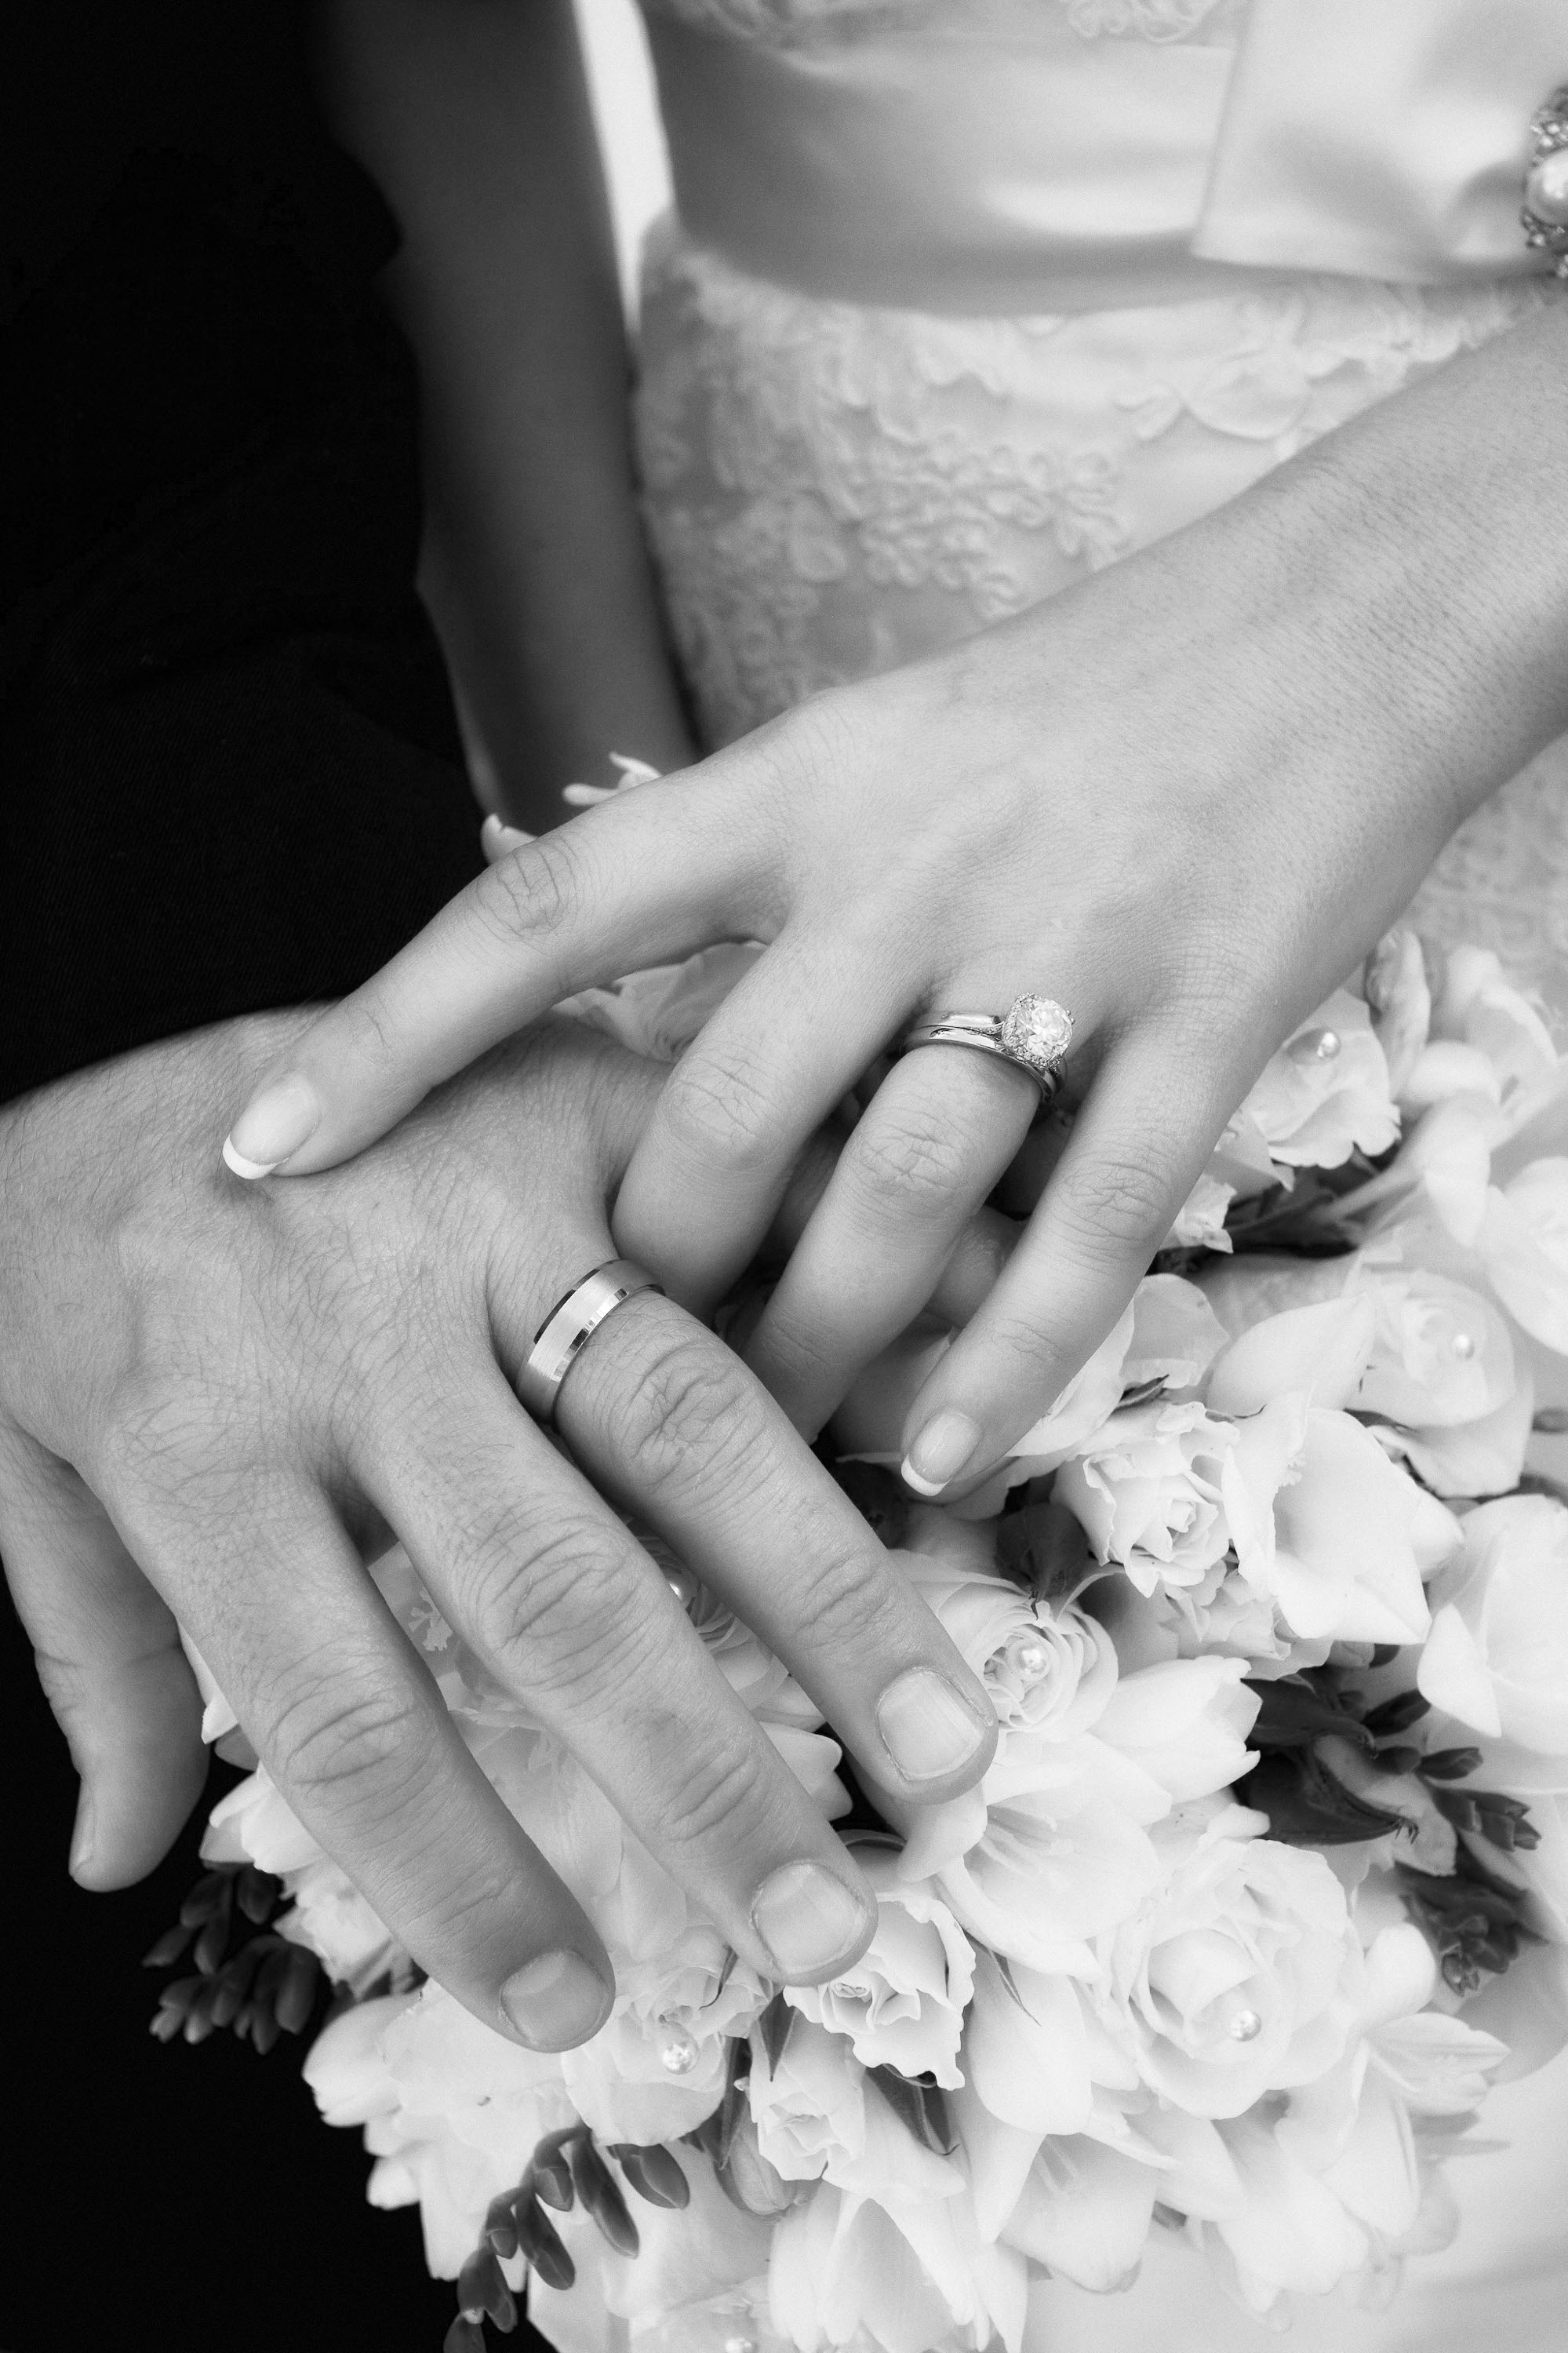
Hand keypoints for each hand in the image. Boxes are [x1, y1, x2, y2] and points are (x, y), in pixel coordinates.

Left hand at [0, 1015, 997, 2045]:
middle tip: (830, 1925)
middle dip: (704, 1773)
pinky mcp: (563, 1110)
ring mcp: (481, 1214)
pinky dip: (872, 1306)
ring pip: (683, 1419)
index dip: (469, 1877)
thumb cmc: (55, 1282)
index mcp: (206, 1450)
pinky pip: (744, 1219)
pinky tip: (983, 1403)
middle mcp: (362, 1342)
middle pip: (558, 1588)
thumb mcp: (16, 1468)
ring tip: (942, 1740)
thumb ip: (86, 1654)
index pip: (353, 1712)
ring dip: (827, 1590)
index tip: (576, 2009)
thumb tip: (118, 1862)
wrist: (83, 1033)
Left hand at [215, 313, 1567, 1492]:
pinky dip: (1008, 1362)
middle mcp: (909, 863)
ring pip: (892, 1194)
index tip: (256, 1154)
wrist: (1341, 619)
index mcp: (801, 783)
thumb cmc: (1081, 708)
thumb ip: (753, 902)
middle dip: (651, 1273)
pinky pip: (1091, 1229)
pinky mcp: (1213, 1022)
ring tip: (778, 1444)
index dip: (386, 1038)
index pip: (542, 910)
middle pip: (719, 1113)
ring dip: (816, 1348)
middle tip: (619, 1367)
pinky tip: (942, 1459)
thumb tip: (614, 1071)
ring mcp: (1067, 945)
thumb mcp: (879, 751)